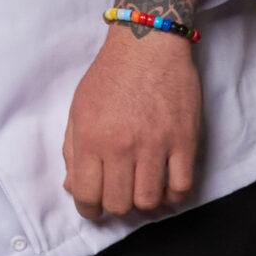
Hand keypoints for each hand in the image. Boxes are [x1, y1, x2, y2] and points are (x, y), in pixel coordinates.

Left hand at [63, 27, 201, 219]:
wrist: (148, 45)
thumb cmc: (110, 75)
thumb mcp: (78, 109)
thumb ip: (72, 150)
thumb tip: (71, 188)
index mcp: (91, 138)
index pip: (86, 195)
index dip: (88, 210)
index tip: (94, 208)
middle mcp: (122, 146)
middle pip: (119, 204)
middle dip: (115, 206)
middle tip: (118, 194)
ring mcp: (155, 145)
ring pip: (149, 201)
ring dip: (143, 202)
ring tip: (141, 188)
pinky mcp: (184, 141)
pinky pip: (181, 187)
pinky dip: (173, 194)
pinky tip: (166, 183)